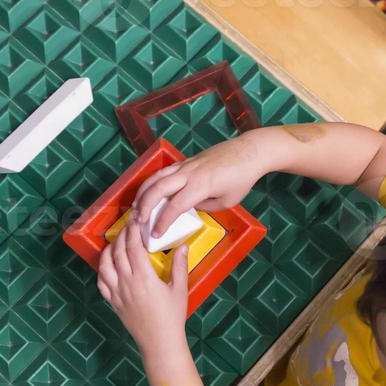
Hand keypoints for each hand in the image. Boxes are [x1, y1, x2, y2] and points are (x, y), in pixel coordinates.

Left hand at [97, 216, 188, 355]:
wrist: (159, 342)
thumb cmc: (172, 317)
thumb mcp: (179, 289)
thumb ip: (179, 266)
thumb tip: (182, 246)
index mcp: (144, 278)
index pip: (134, 247)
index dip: (133, 231)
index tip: (135, 221)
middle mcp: (127, 283)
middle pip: (118, 252)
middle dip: (122, 236)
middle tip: (127, 226)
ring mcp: (117, 293)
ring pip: (105, 265)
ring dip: (109, 250)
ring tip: (116, 242)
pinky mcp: (112, 302)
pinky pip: (101, 282)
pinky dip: (102, 269)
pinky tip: (108, 264)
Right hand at [133, 135, 263, 238]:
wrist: (249, 152)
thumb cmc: (241, 178)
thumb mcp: (227, 201)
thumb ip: (205, 206)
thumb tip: (190, 207)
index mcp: (201, 186)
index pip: (175, 206)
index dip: (163, 222)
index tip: (156, 234)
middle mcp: (189, 173)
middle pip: (158, 189)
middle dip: (144, 206)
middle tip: (137, 222)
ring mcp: (186, 164)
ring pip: (156, 176)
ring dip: (143, 192)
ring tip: (135, 208)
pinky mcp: (186, 160)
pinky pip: (164, 171)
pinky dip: (152, 182)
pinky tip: (148, 192)